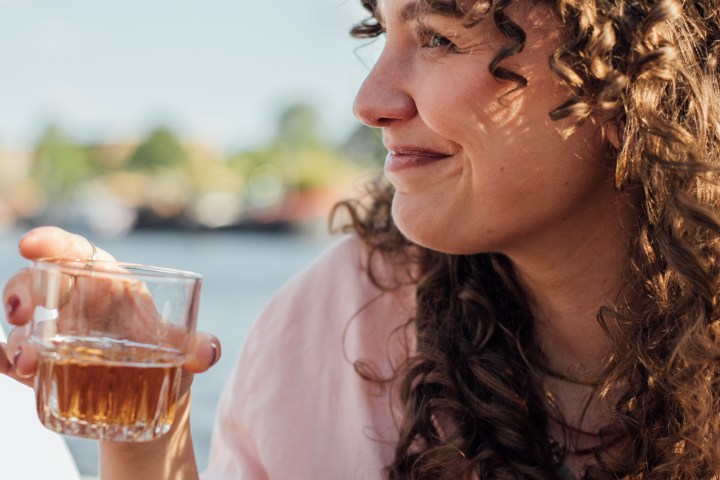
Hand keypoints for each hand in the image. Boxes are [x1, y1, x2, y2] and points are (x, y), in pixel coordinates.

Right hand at [1, 226, 220, 394]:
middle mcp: (77, 304)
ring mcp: (57, 335)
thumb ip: (197, 348)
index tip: (32, 243)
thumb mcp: (183, 349)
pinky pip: (11, 359)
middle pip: (39, 283)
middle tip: (21, 312)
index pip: (79, 253)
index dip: (54, 242)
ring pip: (23, 327)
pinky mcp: (45, 366)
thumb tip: (208, 352)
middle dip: (22, 291)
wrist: (155, 396)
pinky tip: (2, 364)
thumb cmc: (167, 356)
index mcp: (110, 285)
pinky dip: (1, 359)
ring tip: (28, 362)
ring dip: (18, 341)